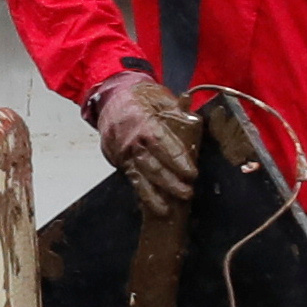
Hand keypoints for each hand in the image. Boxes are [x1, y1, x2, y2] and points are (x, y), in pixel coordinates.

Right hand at [88, 72, 200, 214]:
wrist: (111, 96)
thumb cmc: (139, 97)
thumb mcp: (161, 98)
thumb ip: (178, 112)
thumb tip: (194, 122)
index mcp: (144, 123)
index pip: (162, 146)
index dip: (177, 161)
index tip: (191, 173)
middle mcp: (131, 141)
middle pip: (151, 166)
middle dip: (169, 183)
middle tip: (186, 193)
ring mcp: (121, 152)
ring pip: (138, 177)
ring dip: (153, 195)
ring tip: (165, 209)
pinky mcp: (117, 160)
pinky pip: (130, 178)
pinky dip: (141, 191)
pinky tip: (152, 203)